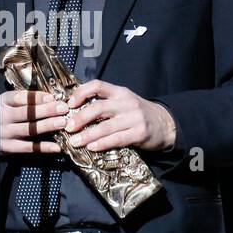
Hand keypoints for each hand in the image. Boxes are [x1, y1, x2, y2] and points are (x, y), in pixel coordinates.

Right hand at [0, 90, 68, 155]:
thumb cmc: (0, 114)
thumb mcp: (5, 102)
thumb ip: (24, 99)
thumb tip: (50, 98)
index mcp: (3, 102)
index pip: (19, 97)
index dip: (36, 97)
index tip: (52, 97)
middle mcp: (3, 117)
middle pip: (26, 114)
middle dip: (46, 110)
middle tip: (63, 108)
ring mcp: (6, 134)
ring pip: (29, 130)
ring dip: (47, 126)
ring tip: (62, 123)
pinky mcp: (9, 148)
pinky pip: (29, 148)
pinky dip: (44, 147)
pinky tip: (57, 146)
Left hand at [61, 80, 175, 152]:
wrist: (164, 124)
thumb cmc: (137, 114)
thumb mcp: (123, 102)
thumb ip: (104, 103)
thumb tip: (74, 110)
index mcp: (120, 92)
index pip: (97, 85)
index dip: (81, 92)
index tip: (69, 103)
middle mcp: (126, 103)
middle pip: (99, 107)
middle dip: (80, 117)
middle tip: (67, 127)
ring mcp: (134, 118)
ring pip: (106, 126)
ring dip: (88, 135)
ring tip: (75, 142)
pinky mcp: (139, 133)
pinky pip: (117, 139)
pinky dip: (102, 143)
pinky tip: (92, 147)